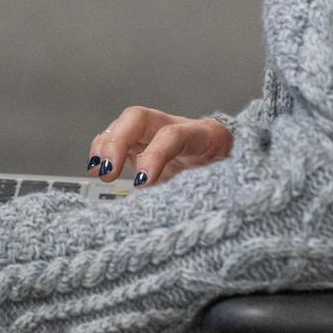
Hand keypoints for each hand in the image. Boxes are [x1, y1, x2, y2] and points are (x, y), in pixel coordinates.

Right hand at [87, 107, 233, 188]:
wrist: (237, 176)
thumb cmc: (231, 182)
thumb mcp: (224, 188)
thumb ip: (202, 193)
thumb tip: (175, 214)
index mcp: (206, 136)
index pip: (174, 136)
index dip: (155, 156)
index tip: (142, 183)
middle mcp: (177, 126)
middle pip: (140, 117)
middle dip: (118, 142)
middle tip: (108, 171)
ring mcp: (156, 134)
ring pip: (123, 125)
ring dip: (105, 146)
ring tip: (98, 172)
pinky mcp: (142, 146)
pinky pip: (115, 140)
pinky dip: (102, 152)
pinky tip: (96, 170)